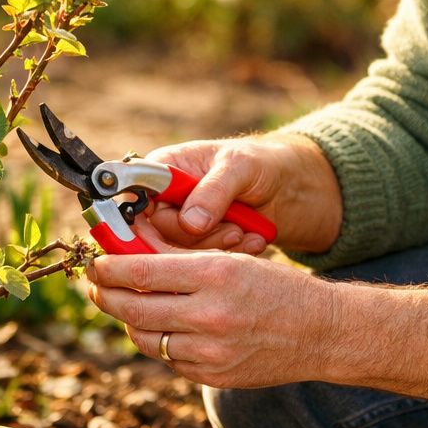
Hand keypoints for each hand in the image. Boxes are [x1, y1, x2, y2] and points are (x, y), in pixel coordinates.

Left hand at [86, 219, 342, 388]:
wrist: (320, 333)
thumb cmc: (276, 288)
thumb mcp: (232, 259)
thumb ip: (181, 258)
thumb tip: (129, 251)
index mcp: (214, 275)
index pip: (139, 272)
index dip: (107, 268)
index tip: (96, 263)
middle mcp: (209, 315)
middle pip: (132, 309)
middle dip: (104, 295)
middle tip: (96, 285)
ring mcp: (209, 351)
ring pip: (143, 338)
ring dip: (128, 321)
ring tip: (126, 306)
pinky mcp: (212, 376)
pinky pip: (168, 359)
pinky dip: (158, 342)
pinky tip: (162, 328)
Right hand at [144, 134, 340, 254]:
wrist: (292, 188)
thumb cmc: (262, 164)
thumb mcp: (240, 167)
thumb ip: (213, 190)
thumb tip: (189, 222)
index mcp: (164, 169)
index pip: (136, 201)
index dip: (150, 222)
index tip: (182, 231)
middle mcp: (167, 200)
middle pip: (157, 234)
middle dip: (196, 238)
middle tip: (232, 230)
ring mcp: (184, 225)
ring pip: (181, 253)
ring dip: (217, 247)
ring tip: (245, 232)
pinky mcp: (203, 247)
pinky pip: (203, 263)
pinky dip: (230, 255)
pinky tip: (253, 241)